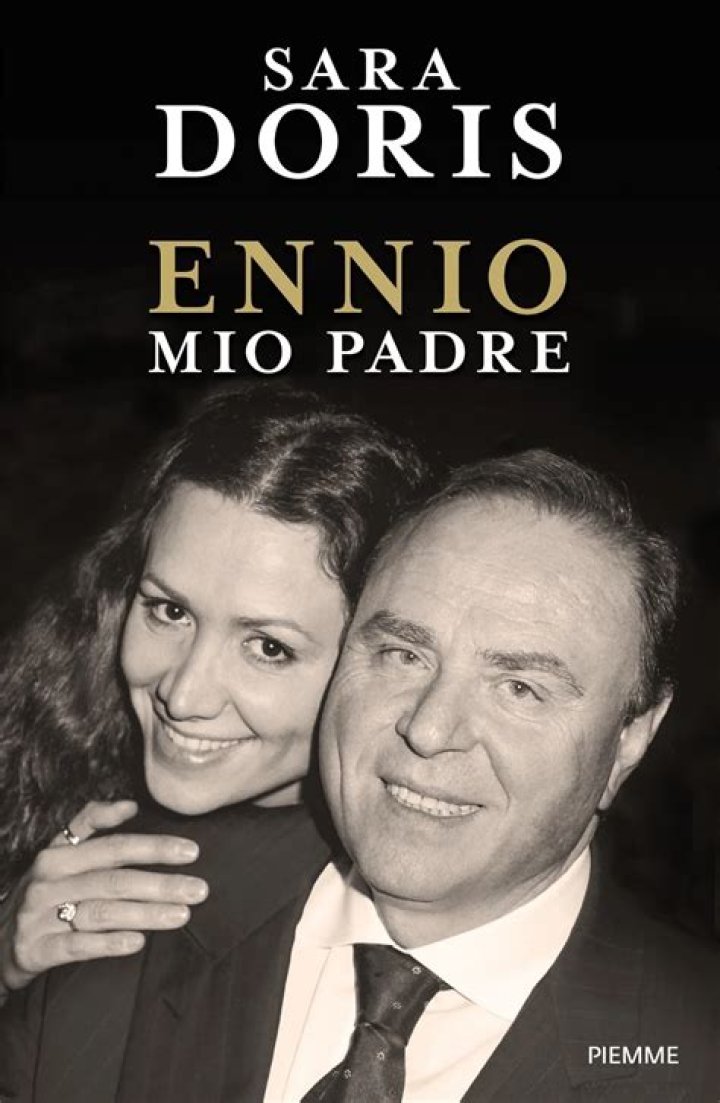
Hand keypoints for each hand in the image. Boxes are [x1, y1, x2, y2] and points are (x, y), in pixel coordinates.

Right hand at [0, 800, 207, 995]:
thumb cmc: (40, 894)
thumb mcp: (57, 855)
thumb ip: (89, 824)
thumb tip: (129, 805)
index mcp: (57, 854)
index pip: (114, 846)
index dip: (153, 847)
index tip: (191, 851)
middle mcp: (48, 882)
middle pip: (114, 880)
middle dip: (161, 884)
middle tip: (199, 890)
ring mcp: (39, 916)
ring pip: (102, 912)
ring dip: (145, 913)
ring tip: (181, 915)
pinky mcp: (34, 950)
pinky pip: (77, 946)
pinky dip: (108, 943)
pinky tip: (138, 943)